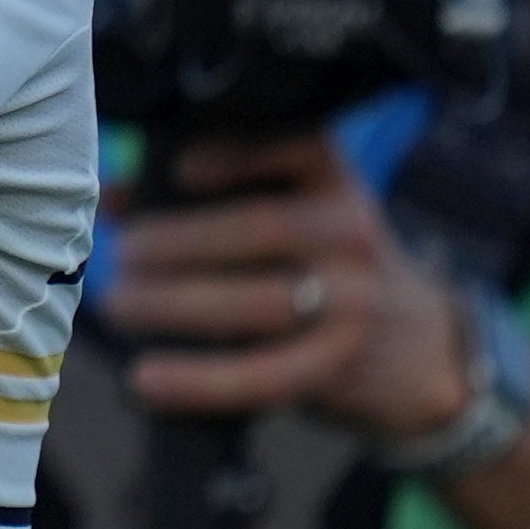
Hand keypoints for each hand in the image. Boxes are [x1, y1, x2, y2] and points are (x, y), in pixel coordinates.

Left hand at [101, 132, 478, 438]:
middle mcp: (350, 234)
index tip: (177, 168)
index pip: (294, 148)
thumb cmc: (321, 260)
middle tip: (122, 255)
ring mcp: (354, 303)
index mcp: (333, 181)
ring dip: (176, 306)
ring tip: (118, 304)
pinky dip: (198, 380)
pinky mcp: (339, 366)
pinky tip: (146, 379)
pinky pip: (263, 376)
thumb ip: (204, 197)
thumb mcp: (289, 210)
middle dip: (179, 241)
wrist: (419, 346)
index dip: (234, 156)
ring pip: (260, 304)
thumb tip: (111, 196)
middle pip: (262, 229)